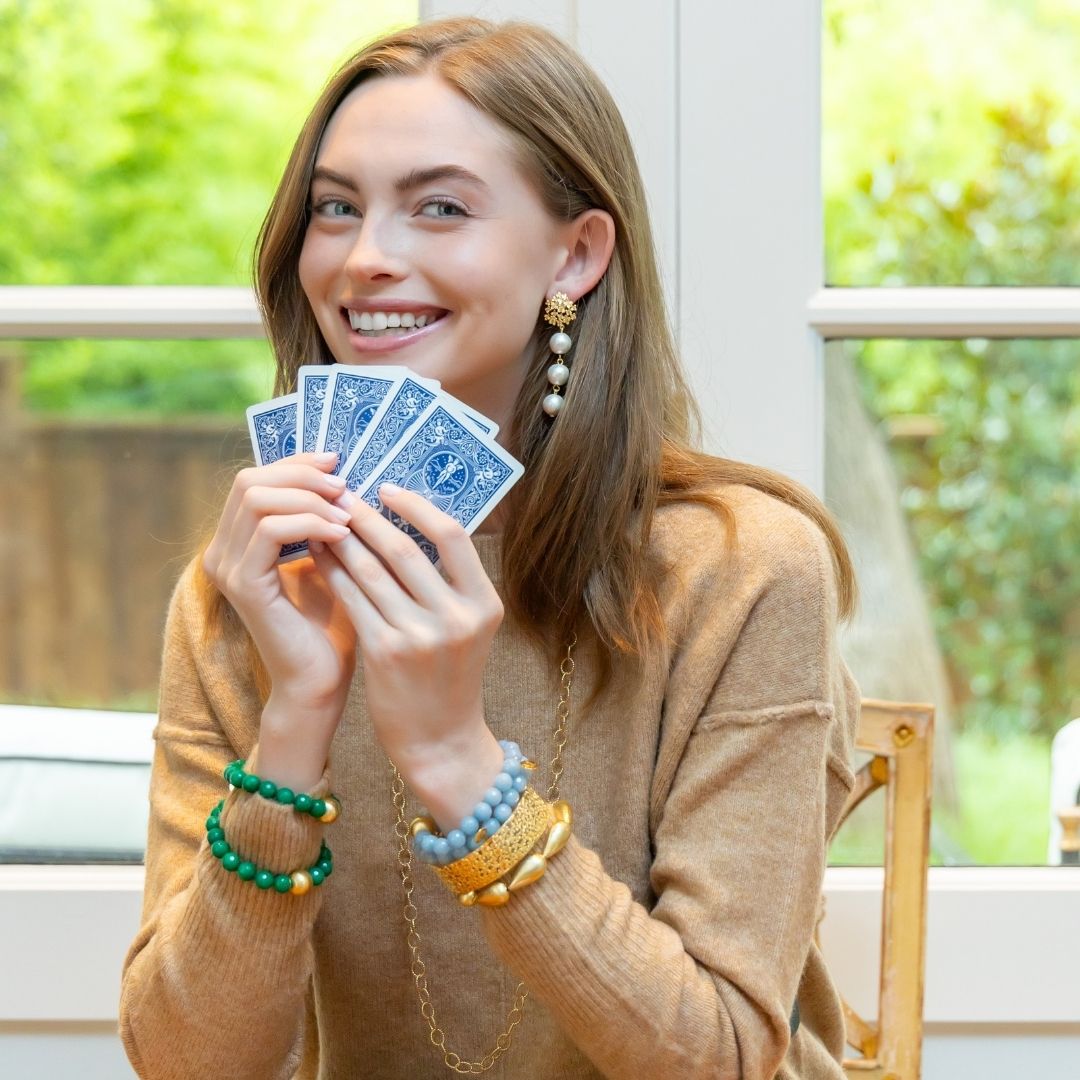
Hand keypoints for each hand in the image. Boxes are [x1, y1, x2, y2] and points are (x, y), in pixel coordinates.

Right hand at [201, 452, 359, 729]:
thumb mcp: (330, 559)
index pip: (256, 478)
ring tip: (347, 513)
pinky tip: (341, 532)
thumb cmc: (332, 625)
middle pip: (250, 480)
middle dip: (302, 475)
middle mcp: (222, 551)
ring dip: (309, 498)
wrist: (321, 682)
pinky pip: (269, 529)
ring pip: (257, 498)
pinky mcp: (243, 585)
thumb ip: (324, 520)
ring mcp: (227, 568)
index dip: (296, 463)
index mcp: (238, 541)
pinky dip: (308, 522)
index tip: (338, 462)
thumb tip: (344, 473)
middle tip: (344, 486)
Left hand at [309, 484, 503, 796]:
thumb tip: (407, 523)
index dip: (417, 507)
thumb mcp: (466, 627)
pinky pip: (353, 600)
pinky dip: (334, 572)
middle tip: (344, 494)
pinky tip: (319, 556)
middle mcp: (456, 618)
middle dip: (369, 517)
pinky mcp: (386, 654)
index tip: (388, 488)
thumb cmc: (450, 678)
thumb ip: (446, 583)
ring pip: (372, 571)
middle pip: (406, 549)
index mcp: (484, 604)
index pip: (453, 536)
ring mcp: (421, 637)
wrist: (440, 740)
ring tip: (325, 518)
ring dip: (344, 539)